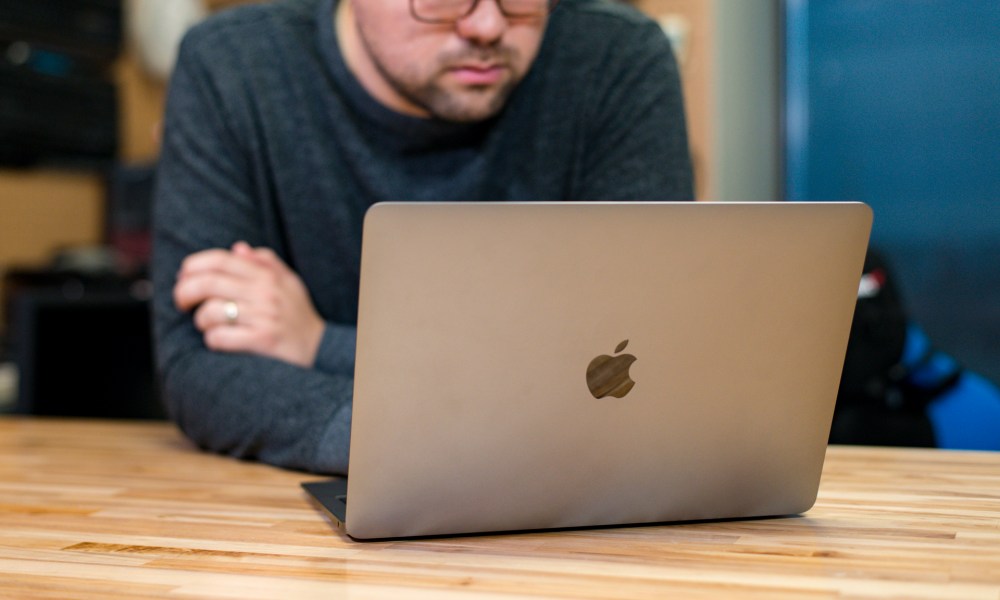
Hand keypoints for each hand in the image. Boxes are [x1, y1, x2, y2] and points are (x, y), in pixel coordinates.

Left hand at [174, 242, 324, 367]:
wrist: (320, 349)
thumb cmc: (298, 315)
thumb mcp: (288, 283)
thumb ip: (266, 262)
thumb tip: (238, 249)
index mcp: (268, 275)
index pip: (221, 259)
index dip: (194, 265)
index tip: (183, 277)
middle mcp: (266, 292)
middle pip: (208, 283)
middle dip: (184, 292)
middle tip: (181, 302)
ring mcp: (264, 317)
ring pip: (210, 312)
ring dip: (201, 321)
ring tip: (208, 325)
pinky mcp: (262, 341)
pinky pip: (220, 337)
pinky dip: (212, 340)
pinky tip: (219, 341)